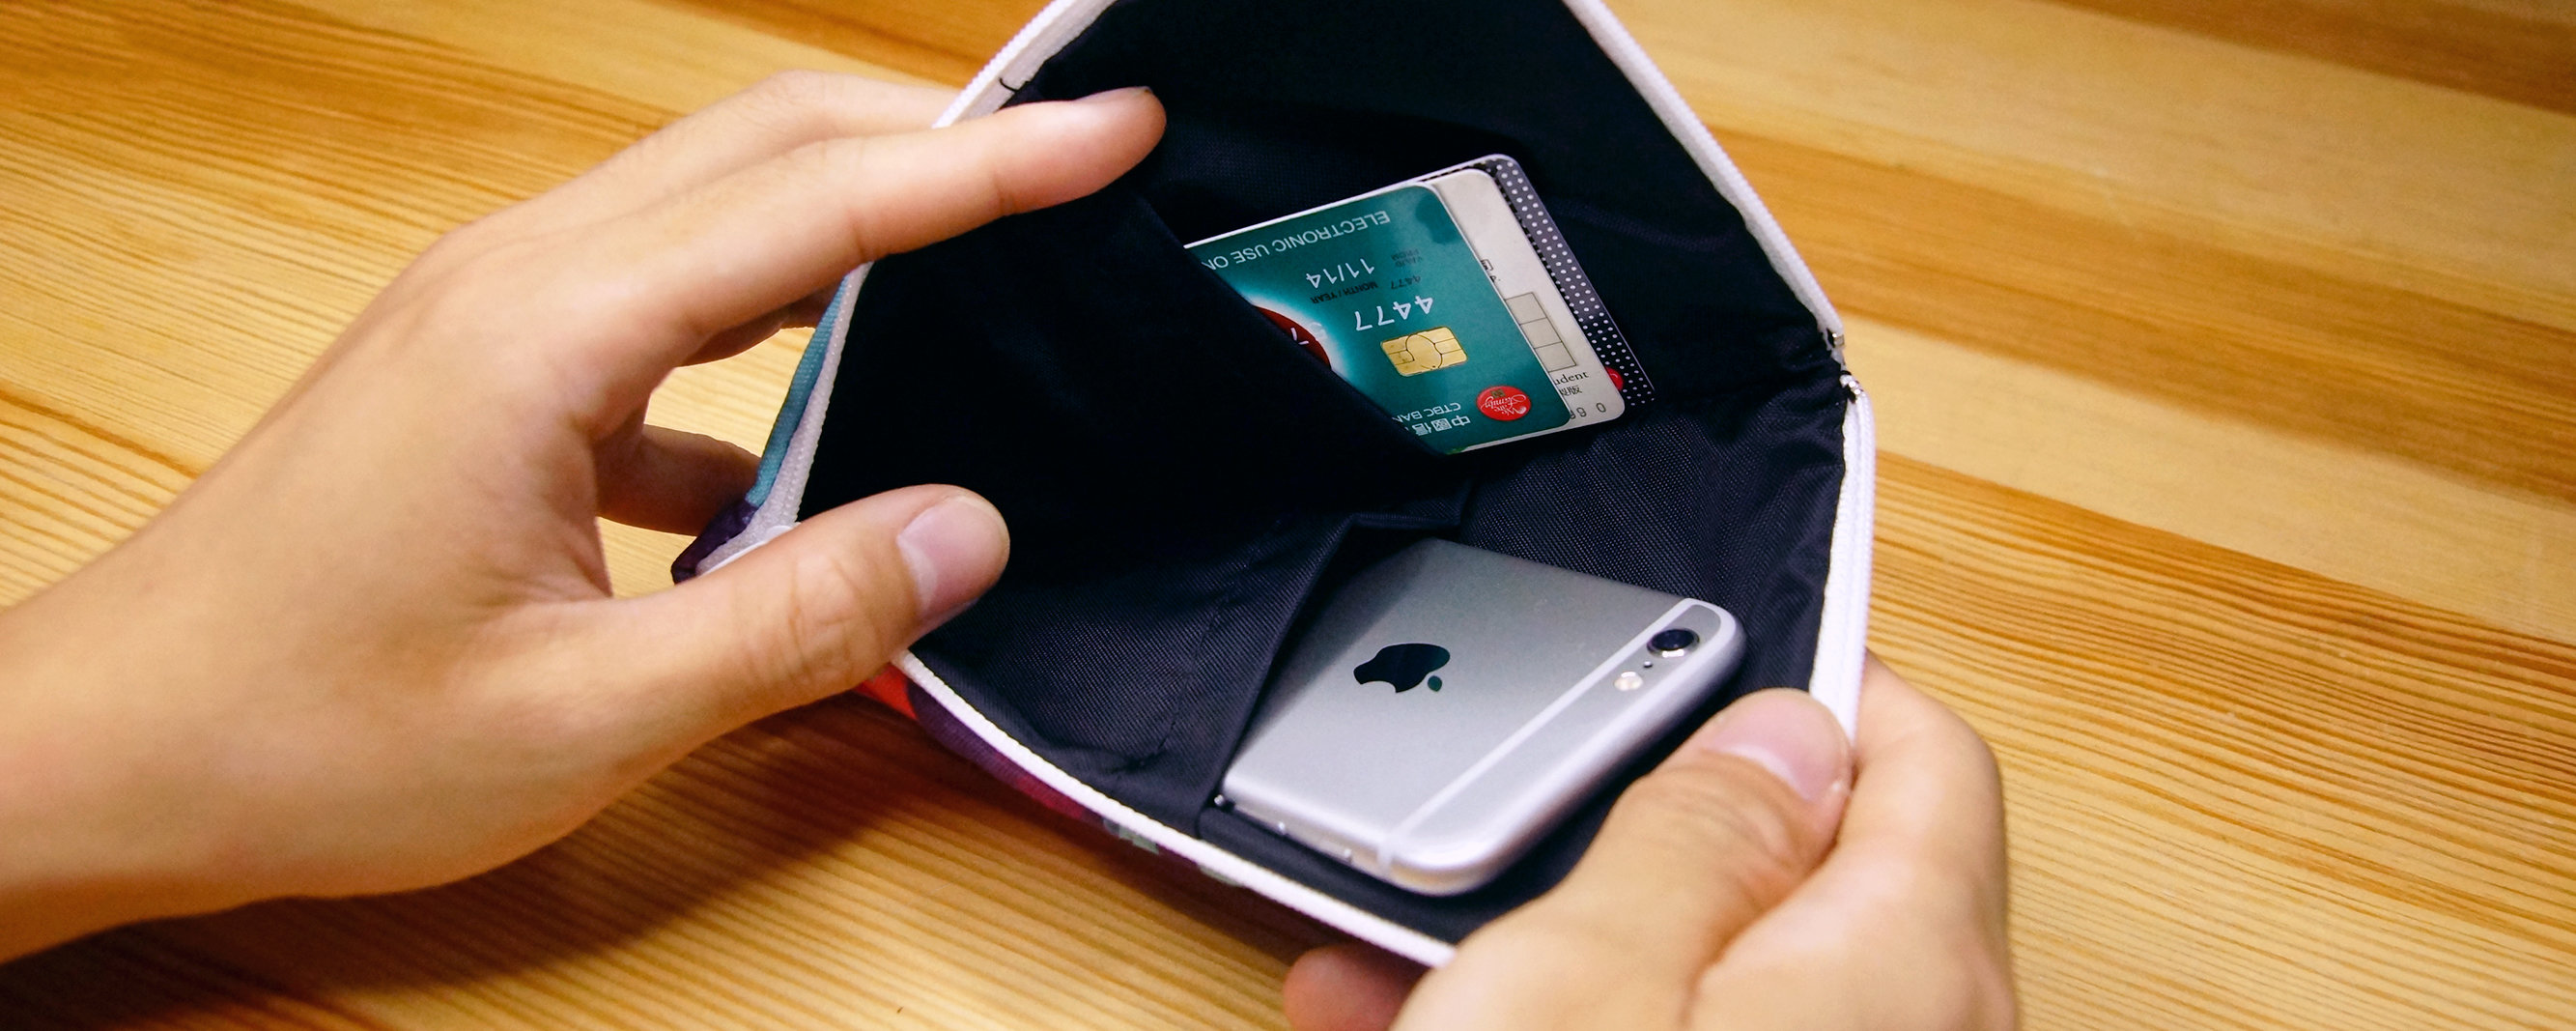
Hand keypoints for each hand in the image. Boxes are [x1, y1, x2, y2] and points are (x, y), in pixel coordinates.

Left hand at [0, 74, 1165, 959]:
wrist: (99, 751)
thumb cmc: (304, 734)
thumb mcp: (577, 715)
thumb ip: (791, 622)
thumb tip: (967, 533)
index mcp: (543, 334)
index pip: (813, 205)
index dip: (984, 165)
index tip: (1110, 132)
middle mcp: (514, 280)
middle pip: (763, 143)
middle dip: (934, 135)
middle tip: (1083, 154)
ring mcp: (489, 314)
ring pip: (712, 207)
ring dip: (855, 215)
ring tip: (990, 251)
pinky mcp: (483, 370)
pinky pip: (663, 307)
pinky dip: (770, 334)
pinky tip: (820, 449)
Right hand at [1284, 656, 2015, 1029]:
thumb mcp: (1581, 980)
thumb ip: (1696, 831)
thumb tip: (1790, 729)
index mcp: (1905, 970)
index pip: (1924, 761)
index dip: (1813, 692)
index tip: (1697, 677)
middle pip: (1829, 889)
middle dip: (1657, 843)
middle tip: (1525, 823)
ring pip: (1739, 998)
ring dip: (1585, 955)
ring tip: (1418, 953)